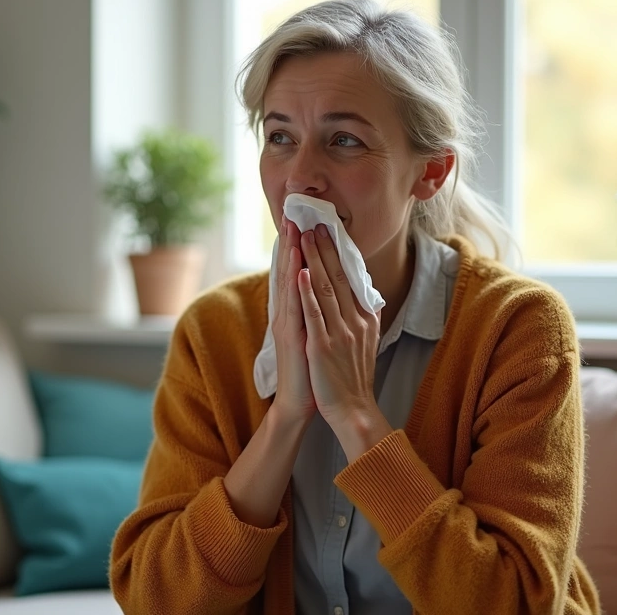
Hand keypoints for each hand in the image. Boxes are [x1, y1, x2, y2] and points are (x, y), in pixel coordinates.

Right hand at [270, 219, 316, 424]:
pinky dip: (295, 287)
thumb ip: (318, 312)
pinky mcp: (291, 337)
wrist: (300, 401)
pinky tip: (297, 270)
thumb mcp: (316, 333)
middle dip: (290, 242)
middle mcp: (287, 313)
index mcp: (295, 311)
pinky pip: (294, 308)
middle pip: (287, 271)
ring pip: (288, 283)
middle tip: (292, 214)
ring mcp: (287, 324)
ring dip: (290, 256)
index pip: (295, 272)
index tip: (301, 221)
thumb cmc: (311, 369)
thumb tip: (330, 291)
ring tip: (292, 231)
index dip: (297, 246)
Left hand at [296, 224, 391, 460]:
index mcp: (364, 318)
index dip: (338, 252)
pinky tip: (301, 273)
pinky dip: (307, 292)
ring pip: (325, 288)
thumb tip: (363, 295)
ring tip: (303, 236)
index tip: (329, 229)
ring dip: (314, 259)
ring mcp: (339, 332)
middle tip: (313, 221)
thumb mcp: (363, 341)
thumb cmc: (352, 376)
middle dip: (324, 247)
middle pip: (338, 276)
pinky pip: (315, 314)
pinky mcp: (323, 346)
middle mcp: (354, 321)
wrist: (351, 409)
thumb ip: (361, 317)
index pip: (350, 278)